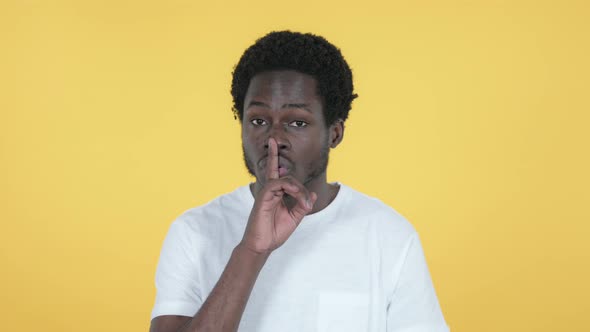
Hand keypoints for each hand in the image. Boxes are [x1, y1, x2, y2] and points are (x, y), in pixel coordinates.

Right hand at [241, 138, 316, 253]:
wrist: (262, 246)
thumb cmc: (274, 233)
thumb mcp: (294, 218)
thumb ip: (302, 205)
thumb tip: (312, 195)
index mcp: (274, 194)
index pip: (274, 170)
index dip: (273, 155)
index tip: (273, 142)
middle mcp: (269, 191)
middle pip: (282, 173)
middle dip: (297, 183)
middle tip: (307, 204)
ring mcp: (265, 193)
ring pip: (284, 179)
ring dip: (298, 190)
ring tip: (304, 204)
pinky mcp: (263, 198)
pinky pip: (277, 185)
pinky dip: (290, 189)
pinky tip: (297, 198)